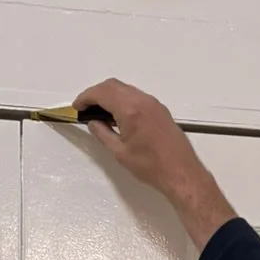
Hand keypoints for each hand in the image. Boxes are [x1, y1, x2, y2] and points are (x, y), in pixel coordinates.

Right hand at [72, 78, 235, 248]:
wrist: (182, 174)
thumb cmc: (150, 167)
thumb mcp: (120, 152)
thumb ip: (103, 133)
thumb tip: (93, 122)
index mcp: (130, 109)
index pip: (102, 93)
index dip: (86, 98)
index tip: (76, 107)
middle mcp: (142, 100)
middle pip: (113, 86)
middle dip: (96, 93)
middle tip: (85, 108)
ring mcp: (153, 103)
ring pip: (125, 89)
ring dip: (110, 95)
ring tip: (99, 112)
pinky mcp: (160, 109)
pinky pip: (136, 96)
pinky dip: (123, 100)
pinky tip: (117, 115)